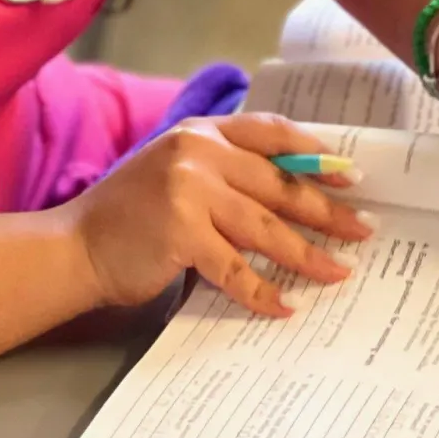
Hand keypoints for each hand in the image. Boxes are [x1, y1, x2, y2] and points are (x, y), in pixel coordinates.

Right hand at [60, 113, 374, 316]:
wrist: (74, 247)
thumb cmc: (130, 214)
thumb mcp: (179, 174)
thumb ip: (226, 174)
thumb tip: (294, 197)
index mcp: (203, 131)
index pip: (273, 133)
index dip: (316, 153)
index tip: (352, 175)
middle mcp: (199, 153)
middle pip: (280, 184)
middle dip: (327, 210)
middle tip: (364, 228)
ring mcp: (190, 191)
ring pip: (266, 227)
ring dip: (307, 254)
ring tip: (339, 272)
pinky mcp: (182, 234)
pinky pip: (236, 268)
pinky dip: (264, 292)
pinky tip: (287, 306)